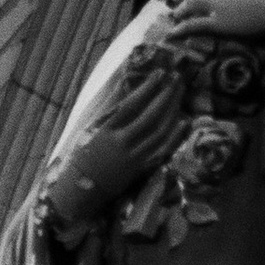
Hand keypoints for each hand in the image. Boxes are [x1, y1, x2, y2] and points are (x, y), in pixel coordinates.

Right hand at [42, 68, 182, 233]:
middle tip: (177, 78)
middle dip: (165, 96)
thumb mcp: (90, 130)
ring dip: (173, 111)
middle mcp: (121, 144)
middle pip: (149, 117)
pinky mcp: (139, 170)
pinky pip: (161, 152)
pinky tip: (184, 122)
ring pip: (159, 133)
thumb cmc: (83, 156)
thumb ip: (110, 111)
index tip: (160, 73)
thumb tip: (127, 86)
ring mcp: (132, 158)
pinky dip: (175, 136)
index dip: (147, 88)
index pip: (130, 106)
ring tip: (180, 93)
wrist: (80, 191)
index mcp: (106, 132)